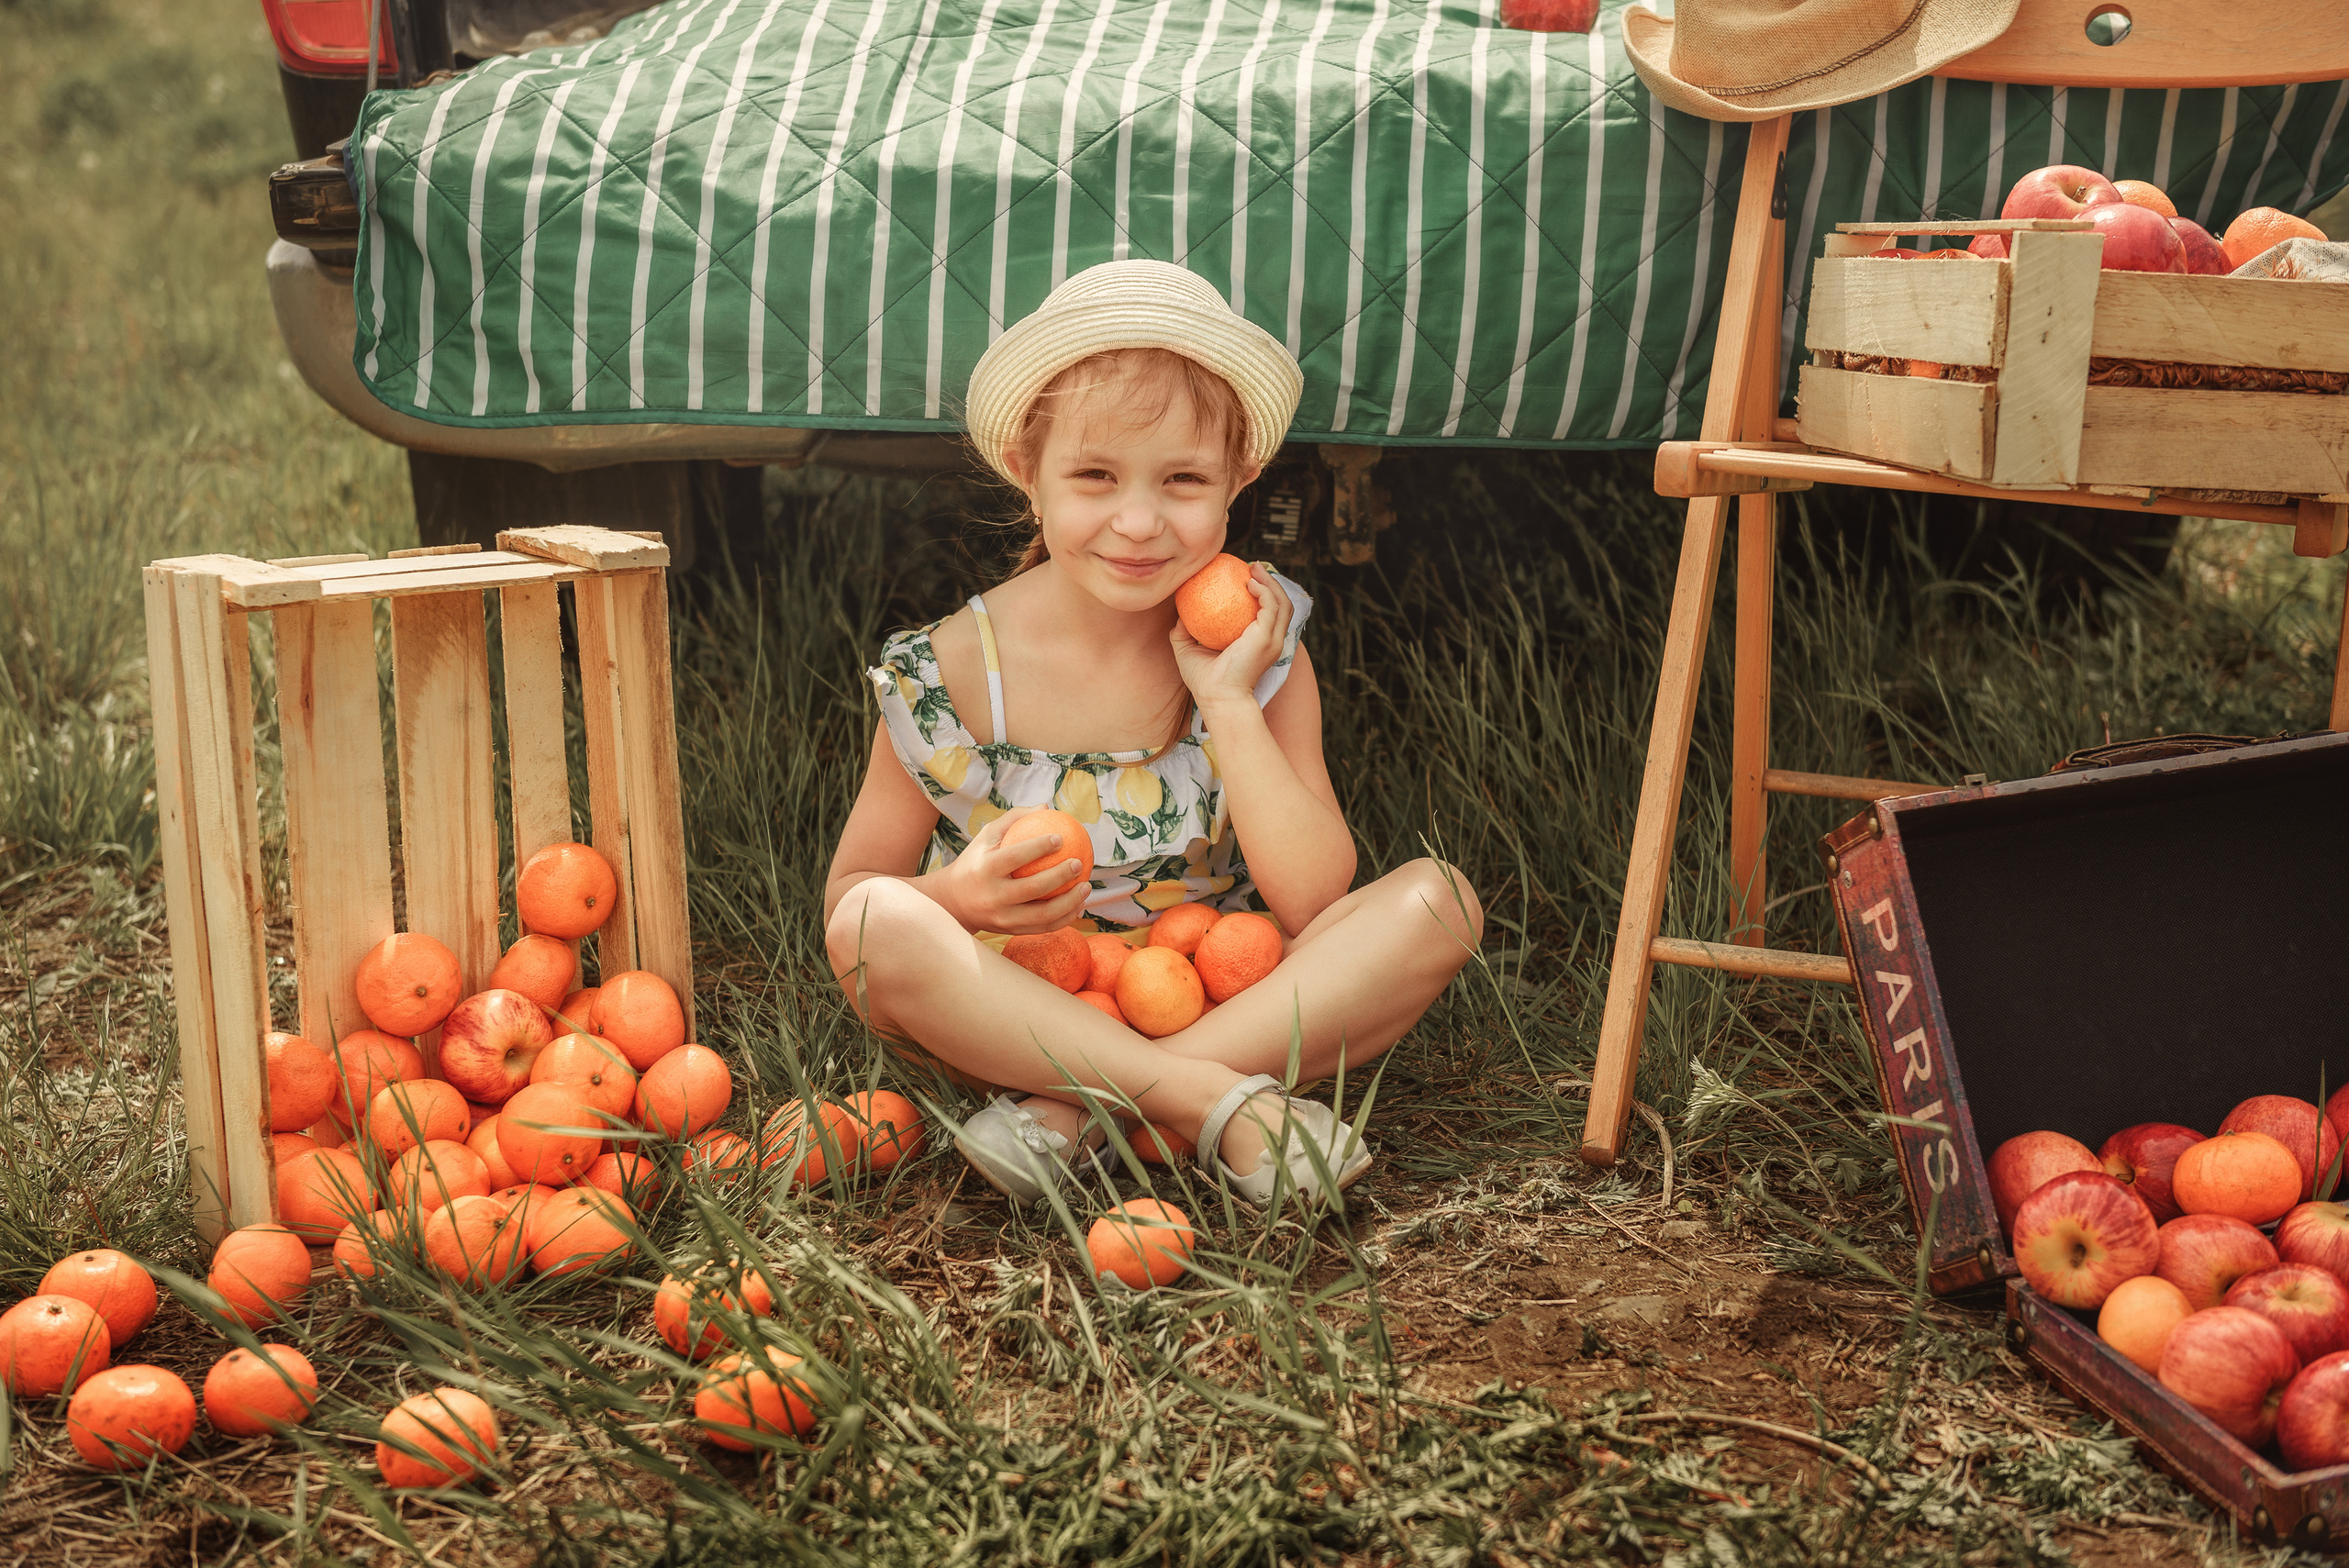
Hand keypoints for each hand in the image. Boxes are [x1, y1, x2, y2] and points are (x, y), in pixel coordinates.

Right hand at [935, 807, 1092, 935]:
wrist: (952, 902)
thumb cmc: (976, 861)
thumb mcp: (986, 837)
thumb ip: (1014, 819)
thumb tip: (1047, 807)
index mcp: (985, 869)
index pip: (1014, 857)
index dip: (1038, 847)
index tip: (1061, 837)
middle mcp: (993, 896)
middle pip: (1032, 888)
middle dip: (1060, 876)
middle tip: (1079, 863)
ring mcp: (1003, 917)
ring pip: (1042, 914)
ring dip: (1070, 902)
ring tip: (1087, 887)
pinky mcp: (1011, 931)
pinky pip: (1043, 927)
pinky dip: (1065, 918)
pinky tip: (1079, 904)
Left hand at [1170, 562, 1290, 711]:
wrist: (1217, 699)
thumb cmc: (1204, 681)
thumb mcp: (1188, 651)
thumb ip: (1184, 632)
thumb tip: (1178, 614)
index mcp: (1257, 643)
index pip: (1268, 614)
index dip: (1261, 594)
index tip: (1245, 578)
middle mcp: (1270, 641)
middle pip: (1281, 604)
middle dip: (1270, 582)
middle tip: (1252, 568)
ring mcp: (1272, 640)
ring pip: (1282, 602)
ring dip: (1271, 582)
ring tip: (1254, 569)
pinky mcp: (1267, 638)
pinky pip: (1271, 607)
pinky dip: (1264, 592)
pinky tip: (1249, 583)